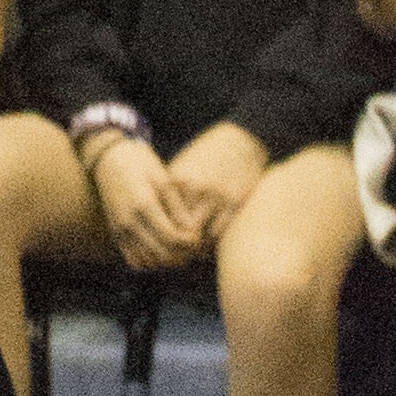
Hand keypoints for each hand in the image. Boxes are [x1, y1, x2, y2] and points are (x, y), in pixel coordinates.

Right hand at [88, 135, 203, 272]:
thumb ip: (177, 208)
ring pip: (149, 261)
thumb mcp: (163, 180)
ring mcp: (120, 230)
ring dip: (167, 260)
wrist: (108, 160)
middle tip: (192, 246)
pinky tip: (160, 249)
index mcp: (144, 205)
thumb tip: (193, 232)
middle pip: (162, 254)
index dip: (190, 242)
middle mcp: (129, 222)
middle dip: (182, 255)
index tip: (198, 236)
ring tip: (178, 248)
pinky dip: (150, 261)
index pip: (173, 238)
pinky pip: (135, 260)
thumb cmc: (141, 165)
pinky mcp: (116, 234)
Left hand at [163, 121, 269, 246]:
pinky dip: (212, 243)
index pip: (162, 217)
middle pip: (180, 231)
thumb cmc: (206, 155)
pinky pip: (220, 232)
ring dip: (195, 248)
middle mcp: (195, 189)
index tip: (158, 242)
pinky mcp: (235, 203)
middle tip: (174, 254)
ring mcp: (216, 197)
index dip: (159, 234)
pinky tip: (208, 244)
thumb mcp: (182, 168)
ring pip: (202, 237)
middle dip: (176, 245)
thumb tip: (155, 219)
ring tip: (190, 252)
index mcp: (176, 180)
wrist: (240, 140)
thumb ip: (169, 192)